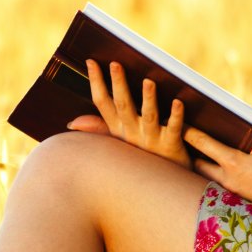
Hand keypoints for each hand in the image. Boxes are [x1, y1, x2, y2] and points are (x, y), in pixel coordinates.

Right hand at [65, 60, 190, 167]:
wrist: (162, 190)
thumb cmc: (141, 160)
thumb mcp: (117, 145)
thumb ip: (97, 130)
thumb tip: (73, 123)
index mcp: (118, 130)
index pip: (102, 103)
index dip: (96, 82)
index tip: (90, 61)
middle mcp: (132, 134)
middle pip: (123, 106)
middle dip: (118, 84)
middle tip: (115, 64)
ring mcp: (151, 140)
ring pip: (149, 116)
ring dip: (148, 99)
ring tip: (149, 81)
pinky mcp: (171, 147)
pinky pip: (175, 129)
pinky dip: (176, 116)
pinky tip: (178, 102)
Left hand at [185, 127, 251, 209]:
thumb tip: (246, 135)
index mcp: (235, 162)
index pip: (204, 144)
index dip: (190, 132)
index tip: (180, 123)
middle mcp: (229, 179)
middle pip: (199, 164)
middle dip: (191, 153)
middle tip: (185, 140)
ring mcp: (234, 192)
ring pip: (209, 177)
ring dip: (203, 166)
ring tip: (200, 154)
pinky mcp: (241, 200)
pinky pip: (222, 185)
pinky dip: (218, 176)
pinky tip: (223, 169)